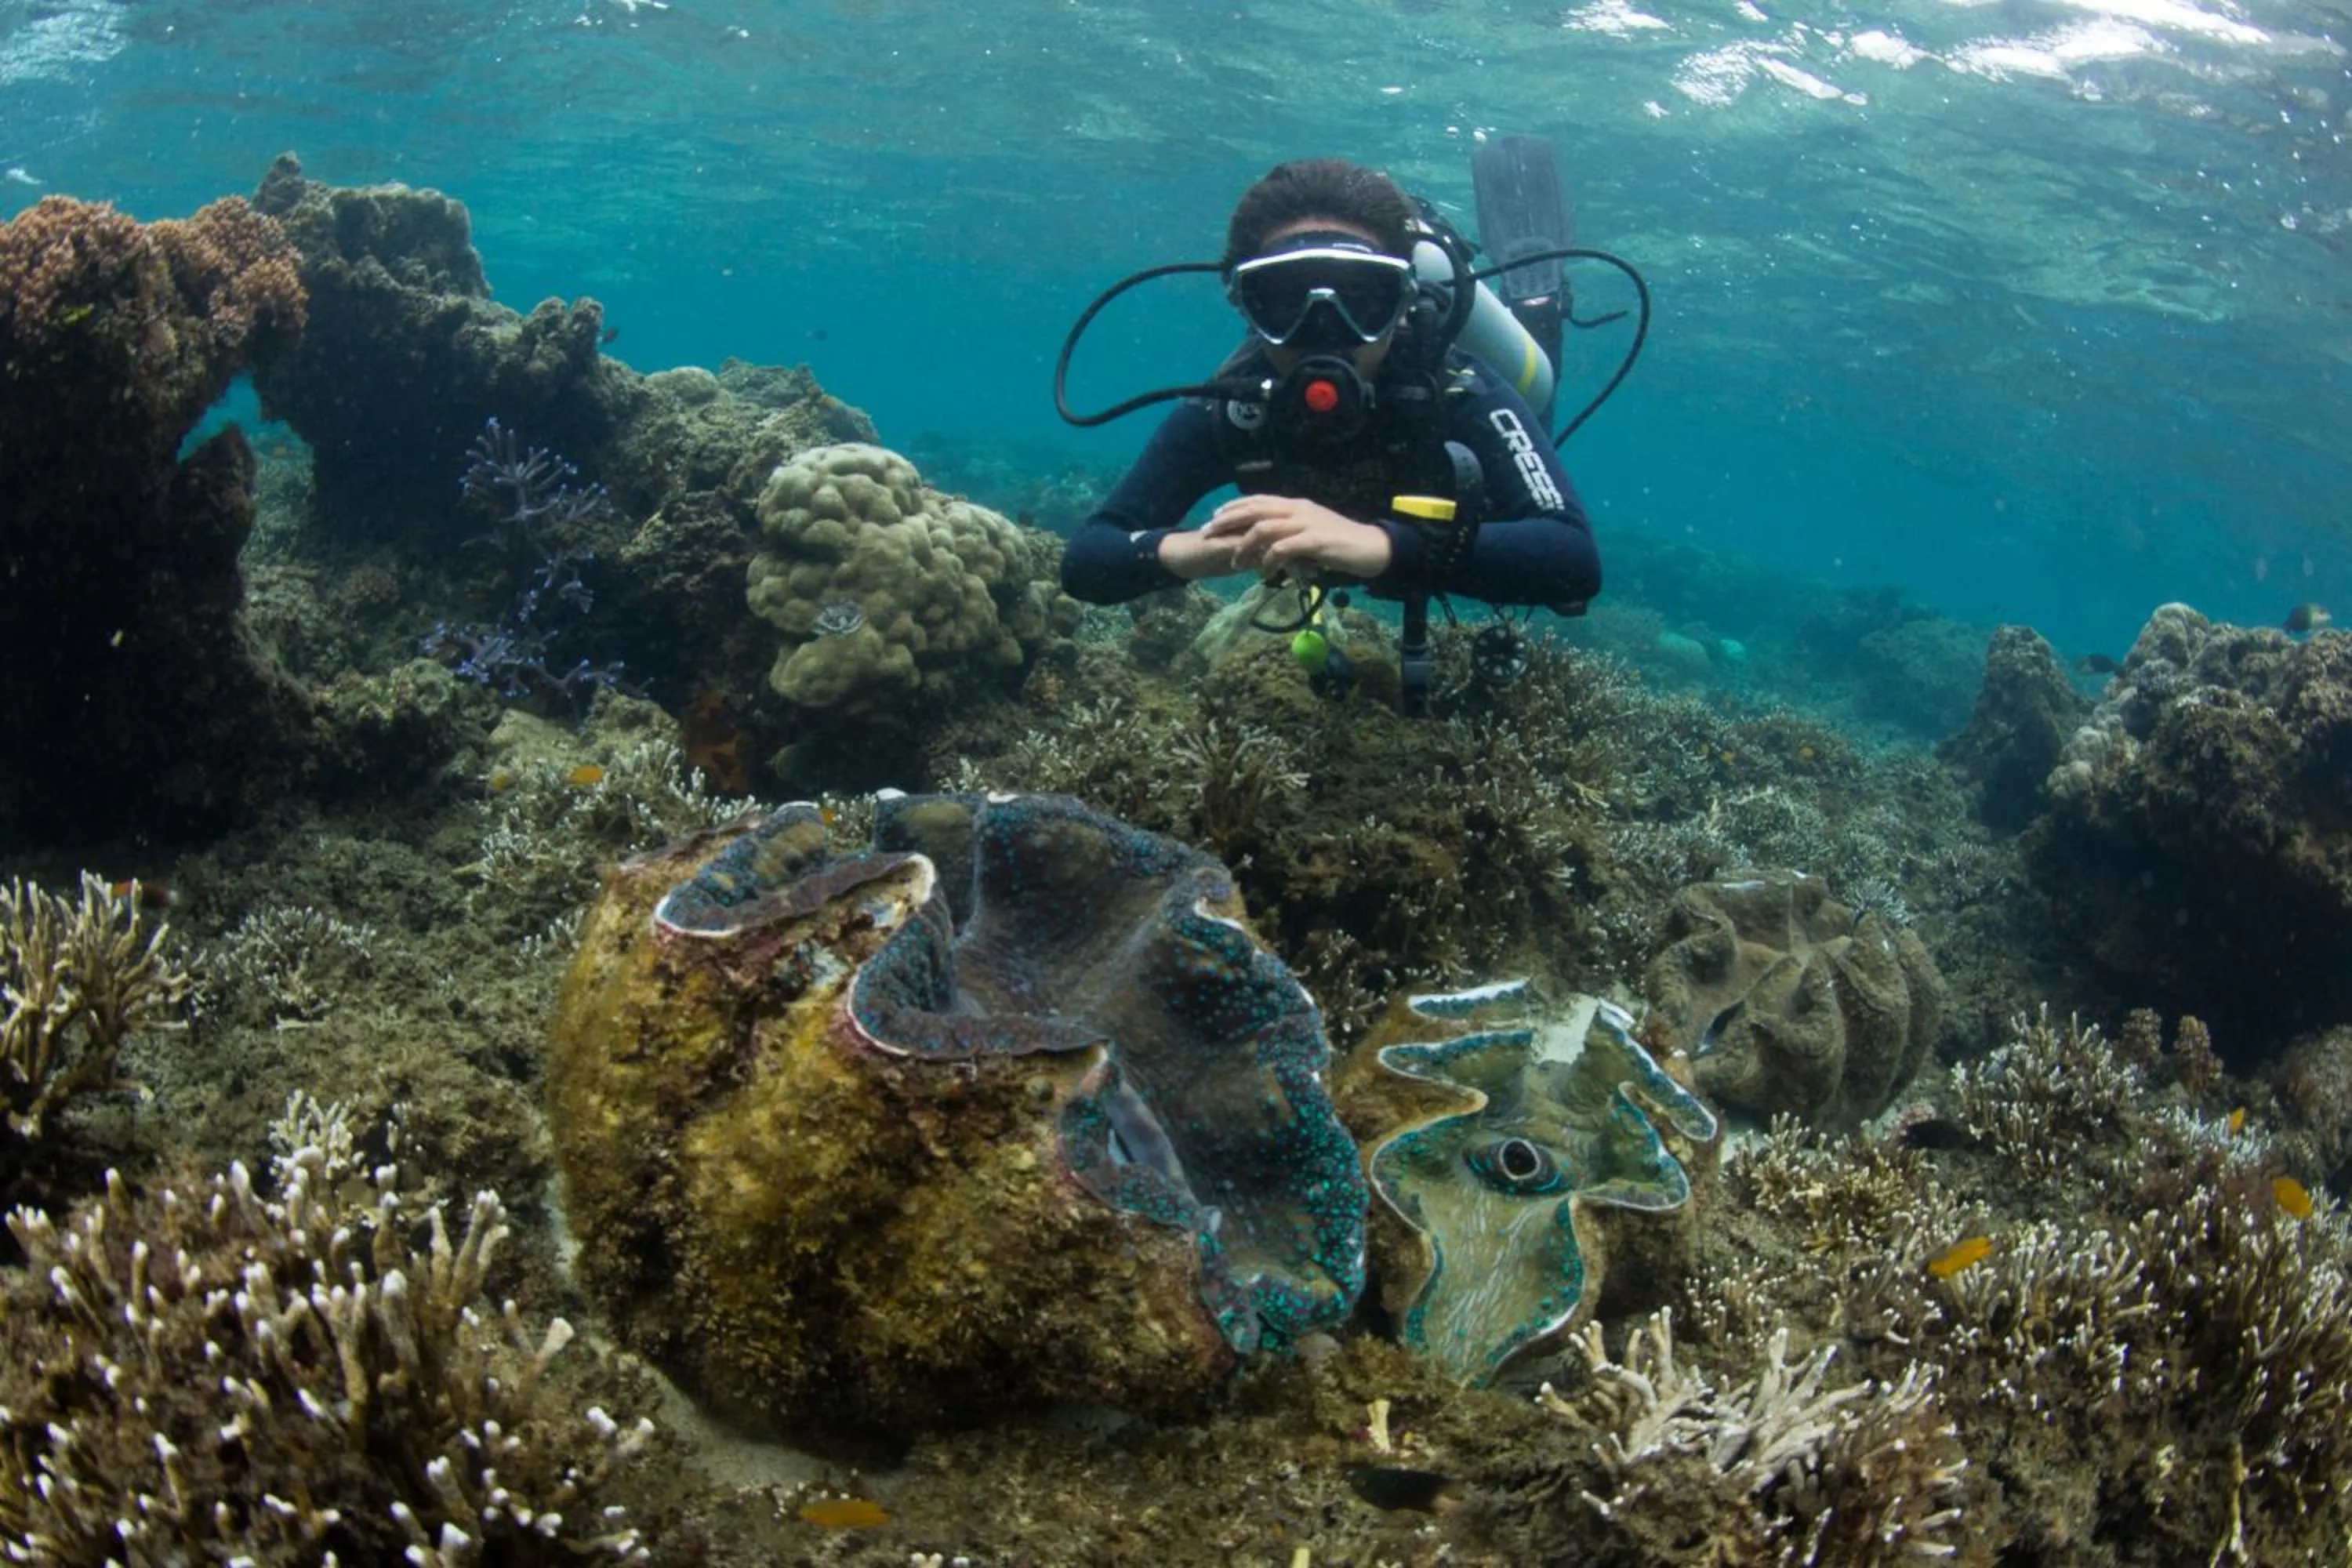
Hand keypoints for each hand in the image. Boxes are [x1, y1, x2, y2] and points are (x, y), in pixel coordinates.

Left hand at [1200, 495, 1392, 580]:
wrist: (1372, 548)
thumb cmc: (1341, 544)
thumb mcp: (1311, 533)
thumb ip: (1289, 534)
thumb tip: (1268, 544)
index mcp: (1295, 505)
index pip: (1257, 500)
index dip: (1233, 508)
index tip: (1213, 519)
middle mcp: (1297, 509)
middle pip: (1254, 510)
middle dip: (1227, 522)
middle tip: (1208, 535)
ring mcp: (1306, 523)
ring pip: (1264, 528)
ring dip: (1245, 545)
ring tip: (1235, 562)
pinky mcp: (1315, 540)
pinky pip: (1283, 548)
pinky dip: (1269, 560)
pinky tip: (1264, 572)